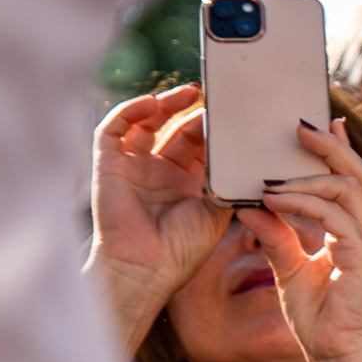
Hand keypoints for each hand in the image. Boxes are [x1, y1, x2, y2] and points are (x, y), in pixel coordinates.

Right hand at [88, 85, 227, 350]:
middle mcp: (160, 173)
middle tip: (215, 96)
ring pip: (146, 123)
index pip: (201, 145)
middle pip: (176, 129)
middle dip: (194, 111)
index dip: (214, 127)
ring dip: (165, 105)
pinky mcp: (108, 165)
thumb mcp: (218, 210)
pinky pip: (114, 129)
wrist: (146, 268)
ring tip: (188, 93)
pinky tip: (151, 103)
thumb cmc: (183, 248)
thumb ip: (229, 179)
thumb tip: (253, 153)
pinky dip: (130, 111)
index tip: (233, 110)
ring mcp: (134, 168)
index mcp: (187, 185)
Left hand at [237, 118, 361, 361]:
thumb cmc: (322, 322)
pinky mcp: (361, 260)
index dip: (340, 149)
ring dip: (309, 176)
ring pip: (349, 188)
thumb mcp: (289, 272)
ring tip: (272, 175)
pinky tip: (276, 202)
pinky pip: (336, 218)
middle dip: (331, 145)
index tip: (322, 122)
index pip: (352, 180)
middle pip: (358, 173)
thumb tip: (250, 208)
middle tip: (300, 125)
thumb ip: (276, 238)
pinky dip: (304, 205)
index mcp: (354, 234)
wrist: (339, 360)